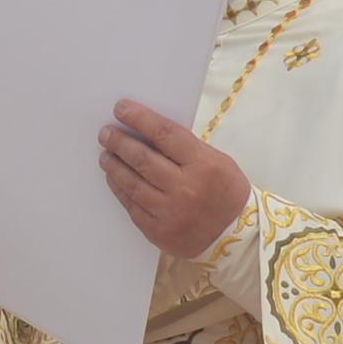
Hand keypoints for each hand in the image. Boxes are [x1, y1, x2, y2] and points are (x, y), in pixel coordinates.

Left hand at [98, 101, 247, 262]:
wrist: (236, 235)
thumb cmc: (226, 192)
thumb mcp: (217, 161)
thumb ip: (185, 147)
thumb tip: (147, 131)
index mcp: (204, 165)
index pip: (164, 134)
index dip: (139, 118)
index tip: (121, 108)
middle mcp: (186, 188)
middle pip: (142, 159)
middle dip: (119, 142)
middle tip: (106, 133)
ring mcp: (171, 212)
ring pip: (132, 183)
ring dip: (114, 165)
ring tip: (106, 153)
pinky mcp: (159, 231)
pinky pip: (132, 206)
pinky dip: (119, 189)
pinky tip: (113, 178)